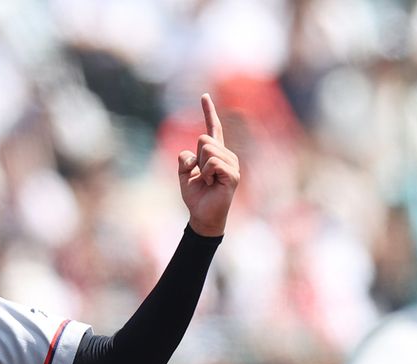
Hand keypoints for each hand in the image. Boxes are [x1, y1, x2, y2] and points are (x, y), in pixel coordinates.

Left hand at [178, 94, 239, 236]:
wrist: (202, 215)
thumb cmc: (195, 196)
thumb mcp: (183, 174)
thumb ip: (183, 160)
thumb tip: (188, 154)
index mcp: (215, 153)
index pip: (213, 128)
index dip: (208, 112)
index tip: (203, 96)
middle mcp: (226, 155)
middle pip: (203, 139)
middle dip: (195, 158)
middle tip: (201, 175)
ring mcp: (232, 163)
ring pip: (207, 150)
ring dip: (200, 168)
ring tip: (207, 180)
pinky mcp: (233, 174)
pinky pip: (212, 163)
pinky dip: (206, 174)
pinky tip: (212, 183)